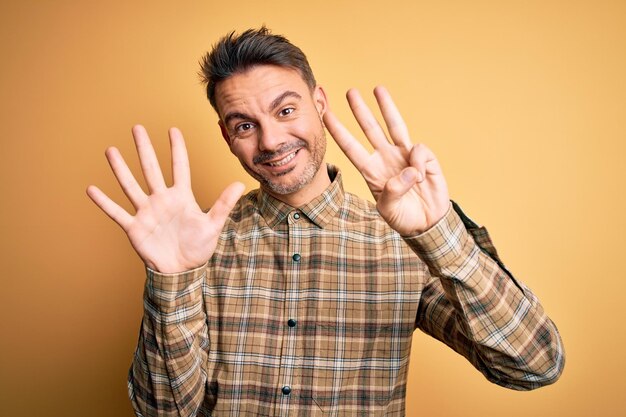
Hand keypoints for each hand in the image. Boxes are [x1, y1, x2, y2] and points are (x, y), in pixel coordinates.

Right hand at [87, 125, 244, 272]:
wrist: (181, 270)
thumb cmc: (198, 247)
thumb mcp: (213, 225)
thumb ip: (223, 204)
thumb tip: (240, 184)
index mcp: (181, 197)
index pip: (179, 167)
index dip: (177, 149)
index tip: (173, 129)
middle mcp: (161, 200)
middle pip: (151, 169)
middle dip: (144, 149)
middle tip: (137, 127)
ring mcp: (146, 212)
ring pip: (131, 186)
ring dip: (120, 169)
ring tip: (111, 151)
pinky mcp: (135, 227)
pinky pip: (117, 213)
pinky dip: (104, 202)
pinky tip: (91, 189)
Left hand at [323, 87, 448, 235]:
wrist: (427, 223)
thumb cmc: (404, 217)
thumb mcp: (389, 210)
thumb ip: (392, 193)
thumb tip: (407, 171)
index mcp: (371, 170)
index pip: (351, 147)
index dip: (339, 132)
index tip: (326, 116)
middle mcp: (385, 158)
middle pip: (370, 129)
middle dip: (360, 111)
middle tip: (350, 92)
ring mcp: (405, 156)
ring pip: (394, 125)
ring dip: (386, 107)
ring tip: (378, 89)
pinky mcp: (424, 158)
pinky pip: (418, 150)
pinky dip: (418, 162)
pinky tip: (419, 177)